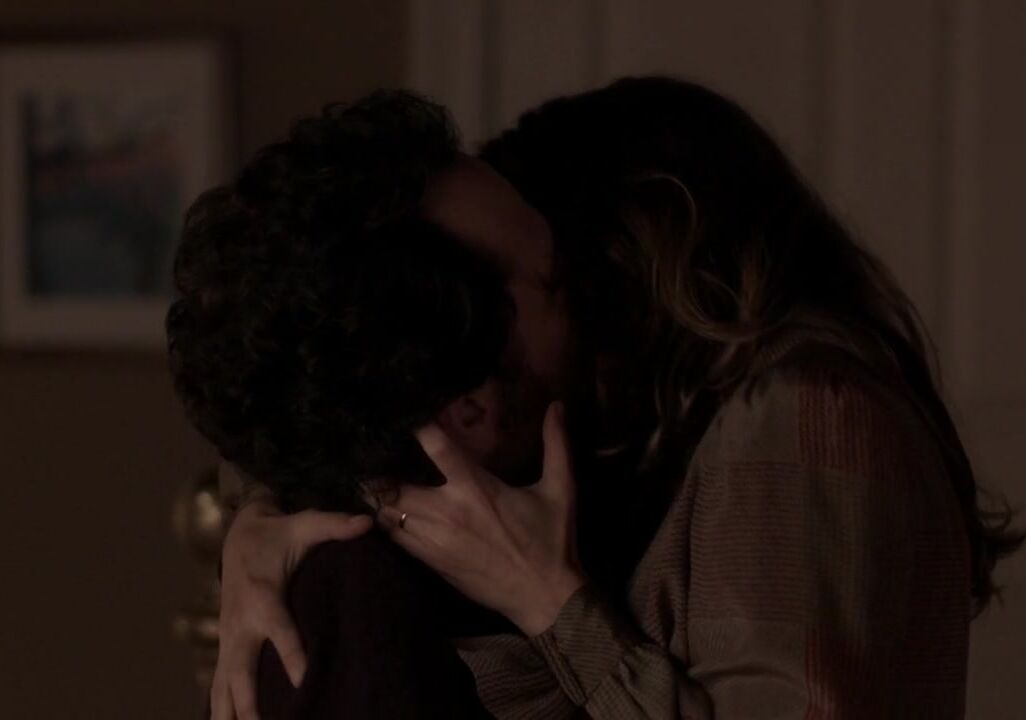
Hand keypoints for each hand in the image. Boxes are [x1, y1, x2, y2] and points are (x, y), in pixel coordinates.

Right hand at [211, 492, 372, 719]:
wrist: (238, 534)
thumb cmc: (278, 533)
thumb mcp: (305, 523)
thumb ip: (336, 524)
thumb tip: (369, 523)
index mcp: (263, 596)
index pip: (280, 630)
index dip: (292, 655)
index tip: (303, 681)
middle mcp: (241, 623)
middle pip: (242, 670)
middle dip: (249, 702)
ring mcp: (229, 638)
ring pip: (224, 685)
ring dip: (229, 714)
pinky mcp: (226, 646)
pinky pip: (220, 684)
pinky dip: (221, 709)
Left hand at [379, 402, 585, 635]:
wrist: (543, 596)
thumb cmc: (551, 540)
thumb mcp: (560, 489)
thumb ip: (556, 444)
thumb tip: (556, 406)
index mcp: (476, 487)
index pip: (436, 446)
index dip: (416, 426)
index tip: (402, 414)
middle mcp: (448, 511)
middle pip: (394, 485)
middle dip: (376, 469)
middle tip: (366, 451)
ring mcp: (434, 539)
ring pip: (387, 513)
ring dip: (377, 496)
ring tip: (366, 477)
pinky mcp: (431, 561)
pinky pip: (395, 538)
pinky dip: (385, 522)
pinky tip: (379, 510)